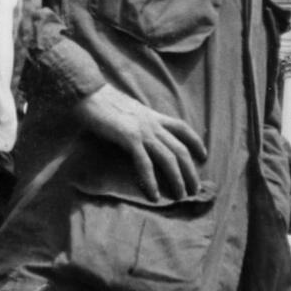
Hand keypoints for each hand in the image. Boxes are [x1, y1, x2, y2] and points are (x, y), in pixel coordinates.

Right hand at [73, 85, 205, 200]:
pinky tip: (154, 196)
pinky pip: (145, 164)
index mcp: (153, 115)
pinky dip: (151, 182)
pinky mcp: (130, 138)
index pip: (182, 128)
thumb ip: (138, 121)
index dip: (196, 142)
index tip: (204, 156)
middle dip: (191, 171)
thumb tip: (139, 133)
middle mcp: (153, 123)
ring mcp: (143, 130)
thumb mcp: (128, 111)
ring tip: (180, 197)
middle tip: (195, 190)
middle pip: (180, 149)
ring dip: (177, 180)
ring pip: (168, 159)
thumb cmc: (101, 103)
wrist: (87, 93)